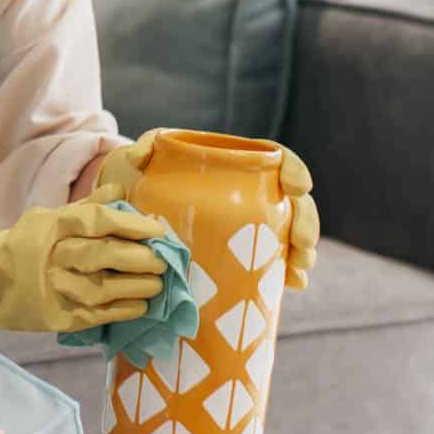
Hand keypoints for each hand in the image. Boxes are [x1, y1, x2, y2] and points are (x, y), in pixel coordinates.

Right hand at [0, 199, 170, 333]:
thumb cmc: (22, 245)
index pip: (98, 220)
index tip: (158, 230)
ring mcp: (52, 288)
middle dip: (138, 258)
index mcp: (52, 224)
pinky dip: (122, 311)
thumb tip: (121, 190)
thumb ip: (86, 206)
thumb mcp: (47, 218)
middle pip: (102, 254)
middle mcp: (52, 255)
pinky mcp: (55, 317)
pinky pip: (95, 315)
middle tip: (164, 260)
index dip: (132, 224)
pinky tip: (141, 306)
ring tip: (158, 285)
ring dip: (135, 287)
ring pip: (102, 288)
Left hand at [89, 129, 319, 289]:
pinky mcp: (240, 253)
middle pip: (292, 203)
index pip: (275, 159)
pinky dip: (287, 273)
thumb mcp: (143, 158)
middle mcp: (249, 193)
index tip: (298, 187)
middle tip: (302, 245)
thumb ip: (144, 149)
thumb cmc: (141, 177)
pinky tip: (294, 284)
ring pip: (289, 233)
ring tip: (300, 268)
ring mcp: (247, 224)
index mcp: (233, 163)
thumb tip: (138, 158)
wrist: (127, 211)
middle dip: (305, 222)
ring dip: (301, 250)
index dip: (293, 170)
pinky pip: (272, 262)